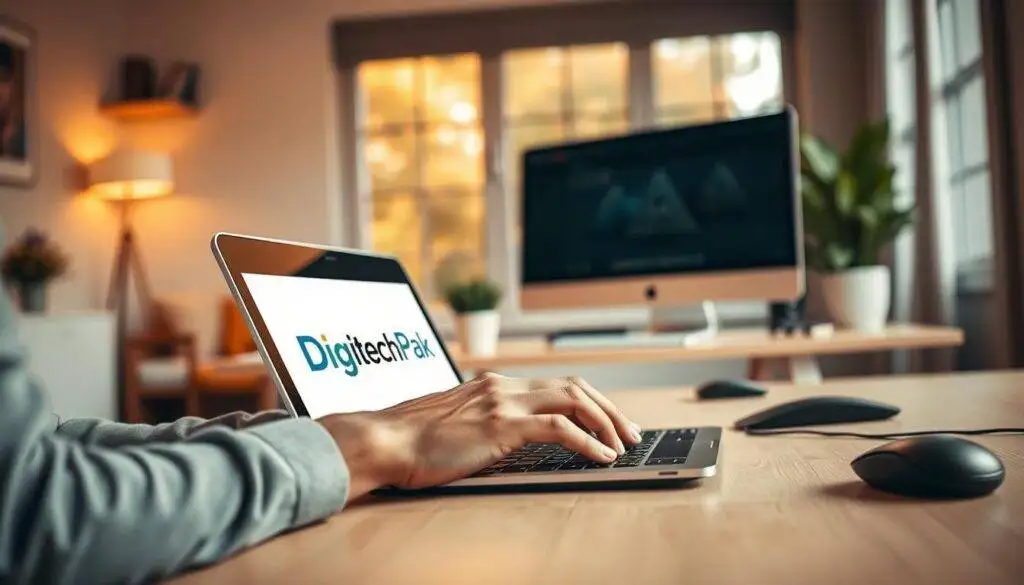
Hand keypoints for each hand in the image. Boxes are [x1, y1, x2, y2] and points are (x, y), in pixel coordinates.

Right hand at [318, 373, 641, 499]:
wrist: (384, 440)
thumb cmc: (411, 440)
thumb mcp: (455, 426)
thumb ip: (482, 424)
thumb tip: (503, 440)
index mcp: (493, 385)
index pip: (554, 386)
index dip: (588, 402)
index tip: (607, 421)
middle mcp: (503, 386)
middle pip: (573, 386)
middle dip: (608, 408)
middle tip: (630, 431)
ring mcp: (503, 402)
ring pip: (574, 400)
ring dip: (606, 421)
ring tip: (624, 444)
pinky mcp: (502, 425)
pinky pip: (560, 429)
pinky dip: (589, 442)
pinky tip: (602, 456)